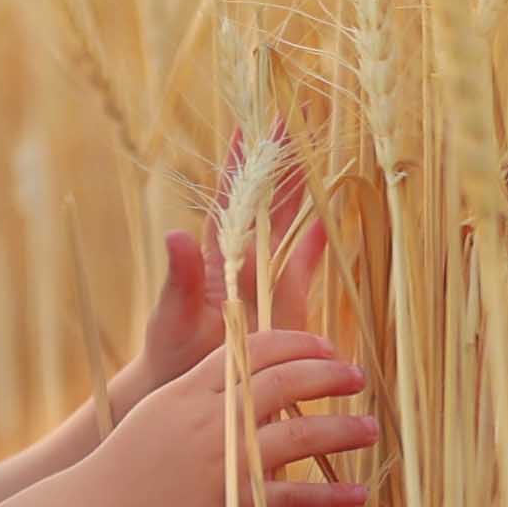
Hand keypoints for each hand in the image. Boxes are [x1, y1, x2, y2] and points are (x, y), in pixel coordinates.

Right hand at [78, 262, 378, 506]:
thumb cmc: (125, 465)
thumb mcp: (159, 410)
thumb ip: (201, 392)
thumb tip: (243, 379)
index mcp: (192, 389)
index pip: (255, 350)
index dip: (298, 343)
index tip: (325, 346)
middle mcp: (212, 419)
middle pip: (285, 381)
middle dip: (329, 374)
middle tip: (356, 376)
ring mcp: (224, 462)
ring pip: (299, 437)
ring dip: (342, 430)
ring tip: (369, 428)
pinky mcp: (231, 506)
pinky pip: (293, 499)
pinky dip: (330, 497)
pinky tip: (357, 496)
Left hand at [101, 118, 333, 426]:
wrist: (190, 393)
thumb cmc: (171, 353)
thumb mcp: (172, 316)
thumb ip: (178, 278)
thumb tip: (175, 233)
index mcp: (215, 253)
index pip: (231, 195)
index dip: (243, 160)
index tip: (253, 122)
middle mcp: (242, 256)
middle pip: (267, 197)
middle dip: (282, 157)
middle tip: (297, 113)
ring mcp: (265, 276)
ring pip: (289, 221)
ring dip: (304, 186)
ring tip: (321, 146)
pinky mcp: (285, 300)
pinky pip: (307, 261)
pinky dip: (321, 237)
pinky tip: (336, 211)